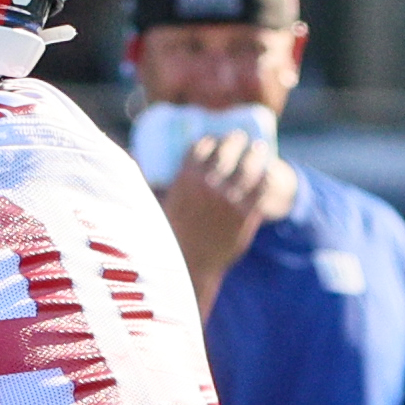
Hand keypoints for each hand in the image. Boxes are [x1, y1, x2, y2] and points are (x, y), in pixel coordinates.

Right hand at [160, 131, 288, 315]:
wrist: (189, 266)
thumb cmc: (168, 237)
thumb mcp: (157, 207)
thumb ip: (154, 185)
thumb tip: (138, 161)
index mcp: (185, 181)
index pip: (200, 148)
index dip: (208, 141)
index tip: (212, 140)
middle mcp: (208, 186)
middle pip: (227, 150)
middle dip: (234, 140)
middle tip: (239, 138)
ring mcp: (230, 199)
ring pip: (250, 166)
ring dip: (255, 154)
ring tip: (258, 150)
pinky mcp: (247, 214)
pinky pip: (262, 188)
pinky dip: (265, 178)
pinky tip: (266, 174)